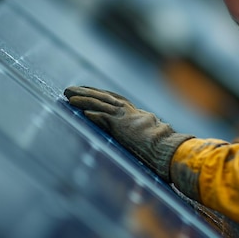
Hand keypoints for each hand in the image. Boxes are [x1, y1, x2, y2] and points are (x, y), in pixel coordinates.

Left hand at [63, 86, 193, 181]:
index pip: (116, 100)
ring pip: (101, 104)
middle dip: (87, 92)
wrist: (170, 149)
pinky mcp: (123, 126)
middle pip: (105, 97)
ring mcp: (127, 118)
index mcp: (138, 114)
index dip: (101, 94)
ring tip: (68, 95)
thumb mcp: (153, 138)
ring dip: (83, 99)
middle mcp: (131, 112)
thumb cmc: (165, 148)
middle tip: (71, 88)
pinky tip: (81, 110)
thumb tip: (142, 138)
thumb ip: (143, 135)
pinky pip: (105, 117)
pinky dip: (93, 113)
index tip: (89, 90)